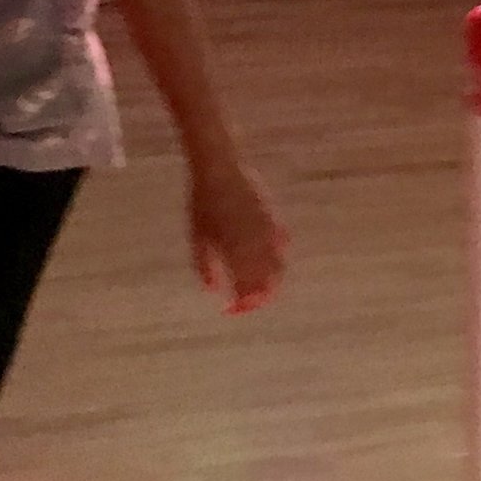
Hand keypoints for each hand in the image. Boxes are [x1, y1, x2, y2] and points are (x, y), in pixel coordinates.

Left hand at [189, 162, 286, 314]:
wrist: (219, 170)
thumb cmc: (203, 205)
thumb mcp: (198, 238)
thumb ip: (205, 266)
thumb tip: (213, 292)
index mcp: (236, 252)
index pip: (246, 288)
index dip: (242, 303)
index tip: (233, 309)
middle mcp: (256, 245)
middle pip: (268, 281)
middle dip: (260, 296)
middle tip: (248, 303)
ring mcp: (268, 231)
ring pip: (279, 264)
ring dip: (271, 279)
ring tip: (261, 286)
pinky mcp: (273, 218)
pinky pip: (282, 243)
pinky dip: (278, 255)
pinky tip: (271, 258)